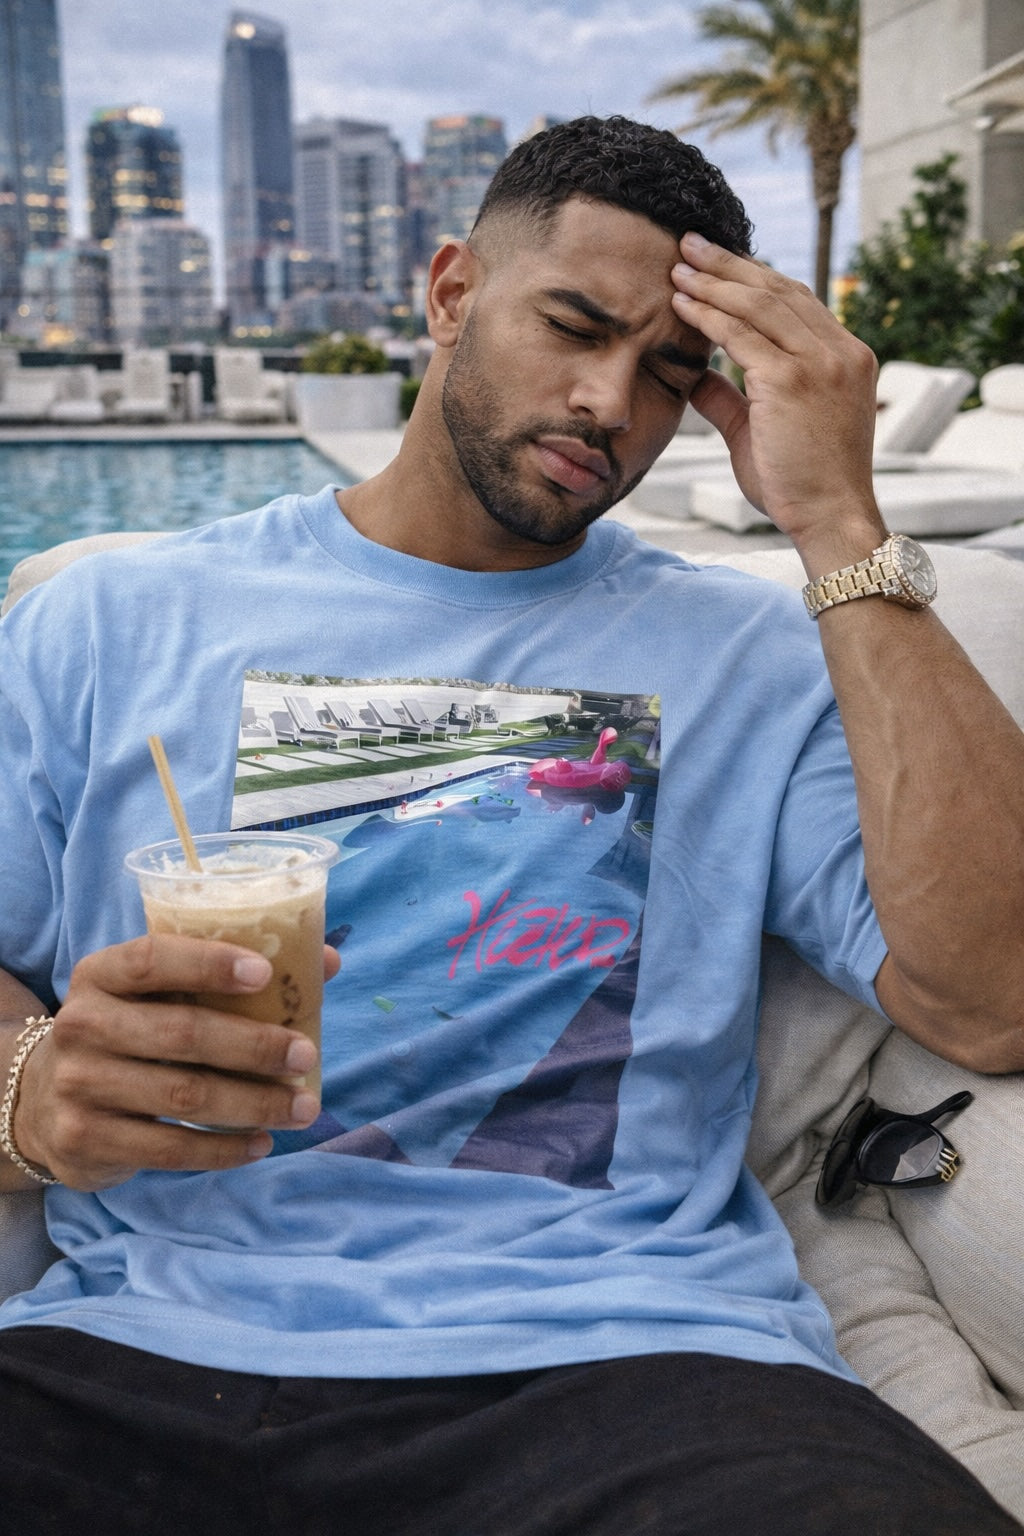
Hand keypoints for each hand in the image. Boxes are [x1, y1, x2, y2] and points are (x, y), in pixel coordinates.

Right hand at [13, 935, 339, 1190]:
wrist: (44, 1100)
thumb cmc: (129, 1032)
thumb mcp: (156, 995)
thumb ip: (227, 976)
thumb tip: (326, 961)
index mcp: (100, 974)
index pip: (152, 959)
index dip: (208, 963)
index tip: (265, 974)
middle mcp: (82, 1025)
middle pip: (181, 1033)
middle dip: (254, 1045)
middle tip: (306, 1055)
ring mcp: (80, 1086)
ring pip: (184, 1095)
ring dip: (254, 1103)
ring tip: (303, 1107)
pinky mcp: (87, 1140)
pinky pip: (170, 1148)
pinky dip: (225, 1149)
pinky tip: (262, 1142)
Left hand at [672, 233, 885, 568]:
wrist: (829, 519)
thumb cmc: (799, 484)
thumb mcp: (763, 430)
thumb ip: (731, 398)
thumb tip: (696, 375)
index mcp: (845, 357)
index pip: (796, 301)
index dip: (753, 278)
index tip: (716, 265)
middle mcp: (839, 351)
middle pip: (778, 290)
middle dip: (729, 264)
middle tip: (690, 245)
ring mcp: (820, 363)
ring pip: (760, 304)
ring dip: (714, 282)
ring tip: (678, 267)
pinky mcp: (792, 381)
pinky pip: (742, 336)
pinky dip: (709, 315)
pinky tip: (681, 304)